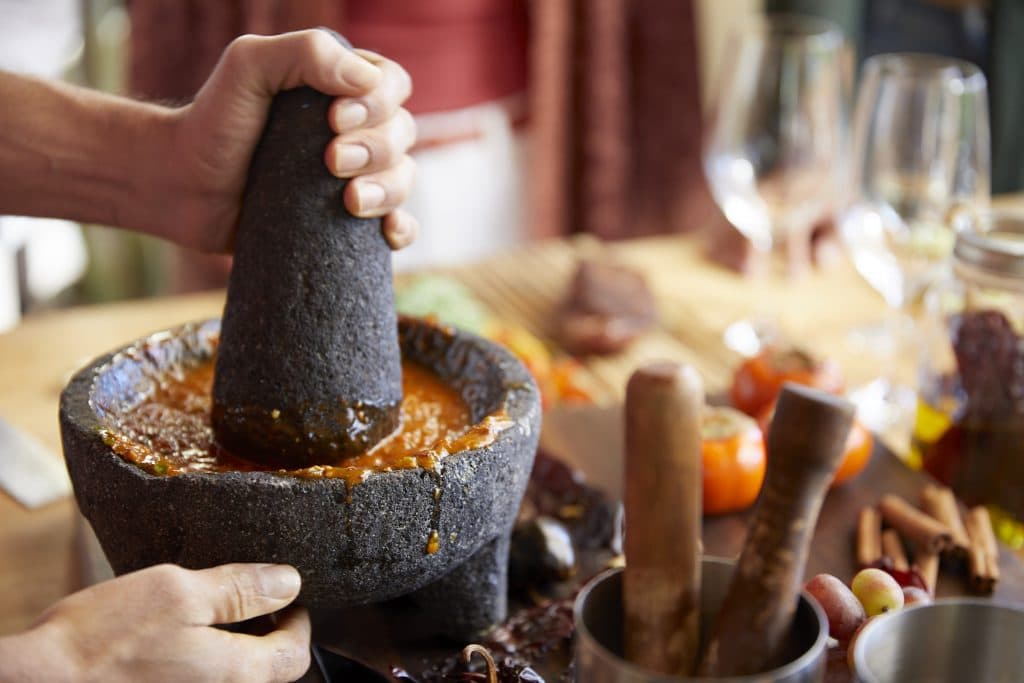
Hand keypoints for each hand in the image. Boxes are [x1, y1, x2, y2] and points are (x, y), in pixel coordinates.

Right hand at [1, 563, 309, 682]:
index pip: (295, 655)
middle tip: (244, 599)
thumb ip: (240, 589)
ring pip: (233, 678)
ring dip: (231, 648)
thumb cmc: (101, 641)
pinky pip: (202, 682)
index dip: (296, 620)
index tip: (284, 596)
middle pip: (268, 671)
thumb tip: (289, 582)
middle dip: (263, 633)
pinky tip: (175, 640)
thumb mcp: (178, 593)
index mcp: (236, 674)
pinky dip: (202, 661)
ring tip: (206, 615)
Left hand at [166, 29, 416, 252]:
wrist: (183, 187)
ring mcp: (355, 178)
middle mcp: (356, 130)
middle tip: (330, 161)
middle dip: (376, 148)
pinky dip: (403, 229)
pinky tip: (387, 231)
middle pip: (402, 133)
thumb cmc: (214, 120)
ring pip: (404, 179)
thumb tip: (365, 81)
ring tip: (349, 201)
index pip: (392, 85)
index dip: (378, 102)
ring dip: (388, 189)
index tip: (333, 118)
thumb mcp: (248, 65)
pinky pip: (399, 225)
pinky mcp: (346, 222)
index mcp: (341, 87)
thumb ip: (305, 53)